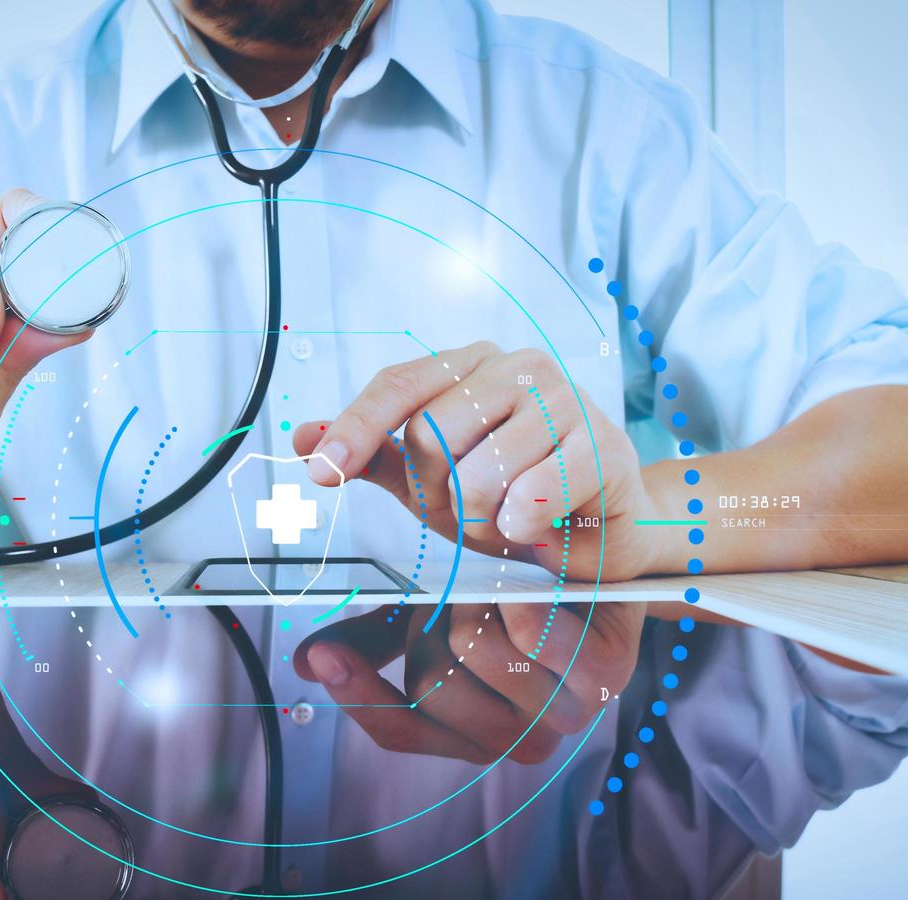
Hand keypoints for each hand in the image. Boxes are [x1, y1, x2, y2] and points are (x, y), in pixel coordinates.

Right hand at [293, 603, 643, 763]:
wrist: (583, 561)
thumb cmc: (502, 594)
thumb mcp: (427, 615)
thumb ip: (369, 642)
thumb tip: (304, 664)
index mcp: (470, 736)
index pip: (398, 730)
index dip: (357, 693)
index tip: (321, 656)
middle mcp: (517, 741)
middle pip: (432, 686)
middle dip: (430, 626)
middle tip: (455, 590)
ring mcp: (565, 716)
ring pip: (476, 655)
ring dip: (476, 603)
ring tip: (497, 584)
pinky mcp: (605, 678)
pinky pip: (535, 638)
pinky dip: (519, 601)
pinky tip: (526, 585)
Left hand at [295, 341, 662, 580]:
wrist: (603, 527)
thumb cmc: (516, 495)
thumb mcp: (435, 480)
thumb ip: (376, 458)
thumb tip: (304, 438)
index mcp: (471, 365)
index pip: (398, 385)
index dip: (355, 428)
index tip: (321, 471)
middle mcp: (518, 366)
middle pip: (429, 433)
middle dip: (435, 492)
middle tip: (468, 508)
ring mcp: (564, 400)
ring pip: (476, 473)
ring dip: (479, 517)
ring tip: (506, 519)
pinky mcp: (600, 445)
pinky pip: (528, 497)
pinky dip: (519, 526)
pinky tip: (537, 525)